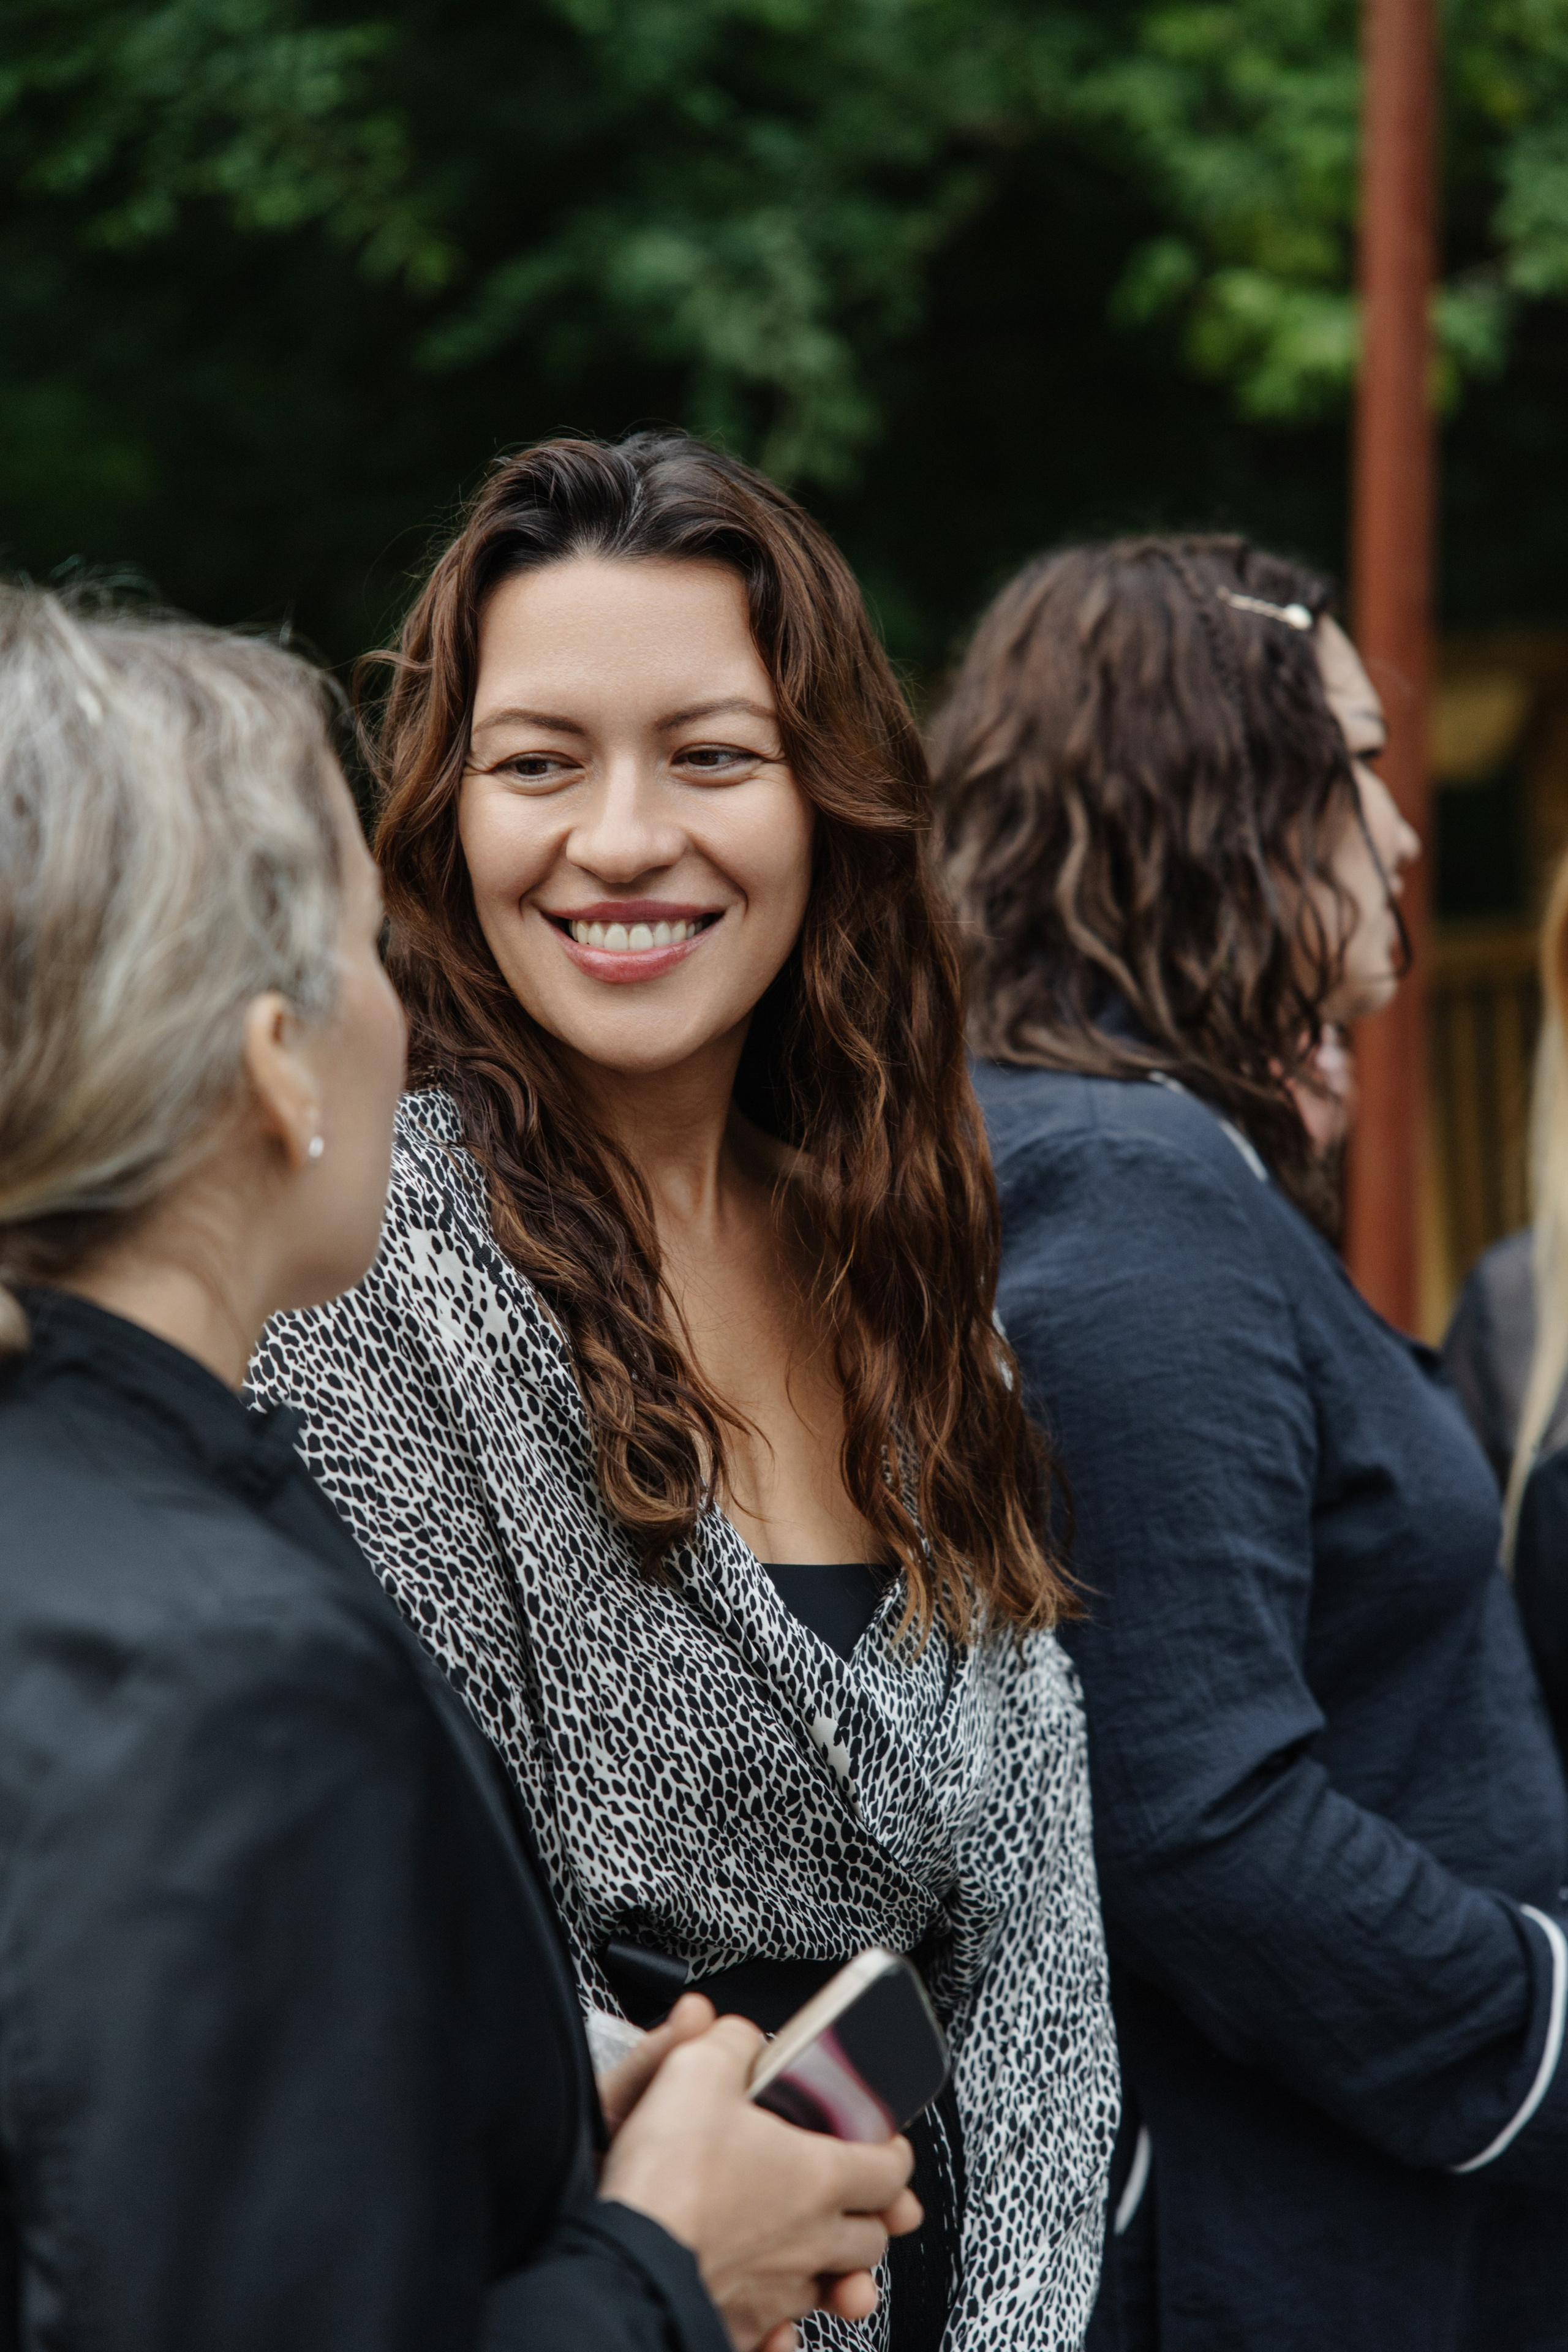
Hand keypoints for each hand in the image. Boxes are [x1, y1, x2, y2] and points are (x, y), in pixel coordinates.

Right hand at [600, 2013, 920, 2351]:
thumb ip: (729, 2044)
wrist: (627, 2265)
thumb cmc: (668, 2177)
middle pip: (872, 2236)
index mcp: (819, 2177)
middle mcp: (811, 2241)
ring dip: (834, 2270)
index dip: (892, 2151)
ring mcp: (779, 2292)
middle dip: (869, 2215)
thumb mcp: (696, 2071)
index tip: (883, 2142)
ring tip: (817, 2253)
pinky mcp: (742, 2326)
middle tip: (853, 2197)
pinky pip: (784, 2332)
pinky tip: (771, 2310)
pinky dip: (785, 2324)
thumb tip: (738, 2036)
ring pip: (833, 2287)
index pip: (890, 2169)